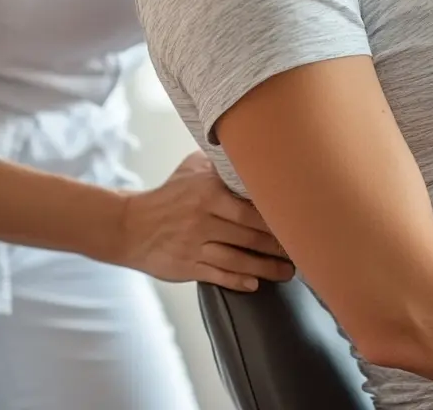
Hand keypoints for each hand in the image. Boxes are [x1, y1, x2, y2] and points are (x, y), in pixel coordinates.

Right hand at [117, 151, 295, 290]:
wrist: (130, 226)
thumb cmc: (167, 195)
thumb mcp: (191, 168)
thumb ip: (219, 162)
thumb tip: (251, 148)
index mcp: (209, 193)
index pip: (250, 206)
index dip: (276, 216)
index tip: (298, 220)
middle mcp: (203, 219)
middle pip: (249, 234)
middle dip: (278, 244)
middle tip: (302, 249)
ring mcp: (195, 245)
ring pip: (237, 259)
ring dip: (265, 267)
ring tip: (288, 271)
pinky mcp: (187, 267)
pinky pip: (218, 275)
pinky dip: (238, 280)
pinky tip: (255, 284)